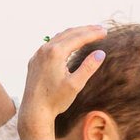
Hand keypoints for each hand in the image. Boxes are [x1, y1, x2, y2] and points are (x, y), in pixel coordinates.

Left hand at [18, 24, 108, 139]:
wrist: (34, 110)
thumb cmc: (55, 99)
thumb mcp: (76, 84)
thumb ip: (88, 67)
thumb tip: (101, 53)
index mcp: (56, 53)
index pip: (78, 38)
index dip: (93, 34)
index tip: (105, 32)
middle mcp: (45, 49)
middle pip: (68, 33)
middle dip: (85, 30)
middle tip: (100, 29)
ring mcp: (38, 54)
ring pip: (58, 38)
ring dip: (73, 34)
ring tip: (86, 33)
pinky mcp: (35, 60)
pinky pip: (50, 45)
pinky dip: (63, 41)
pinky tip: (68, 44)